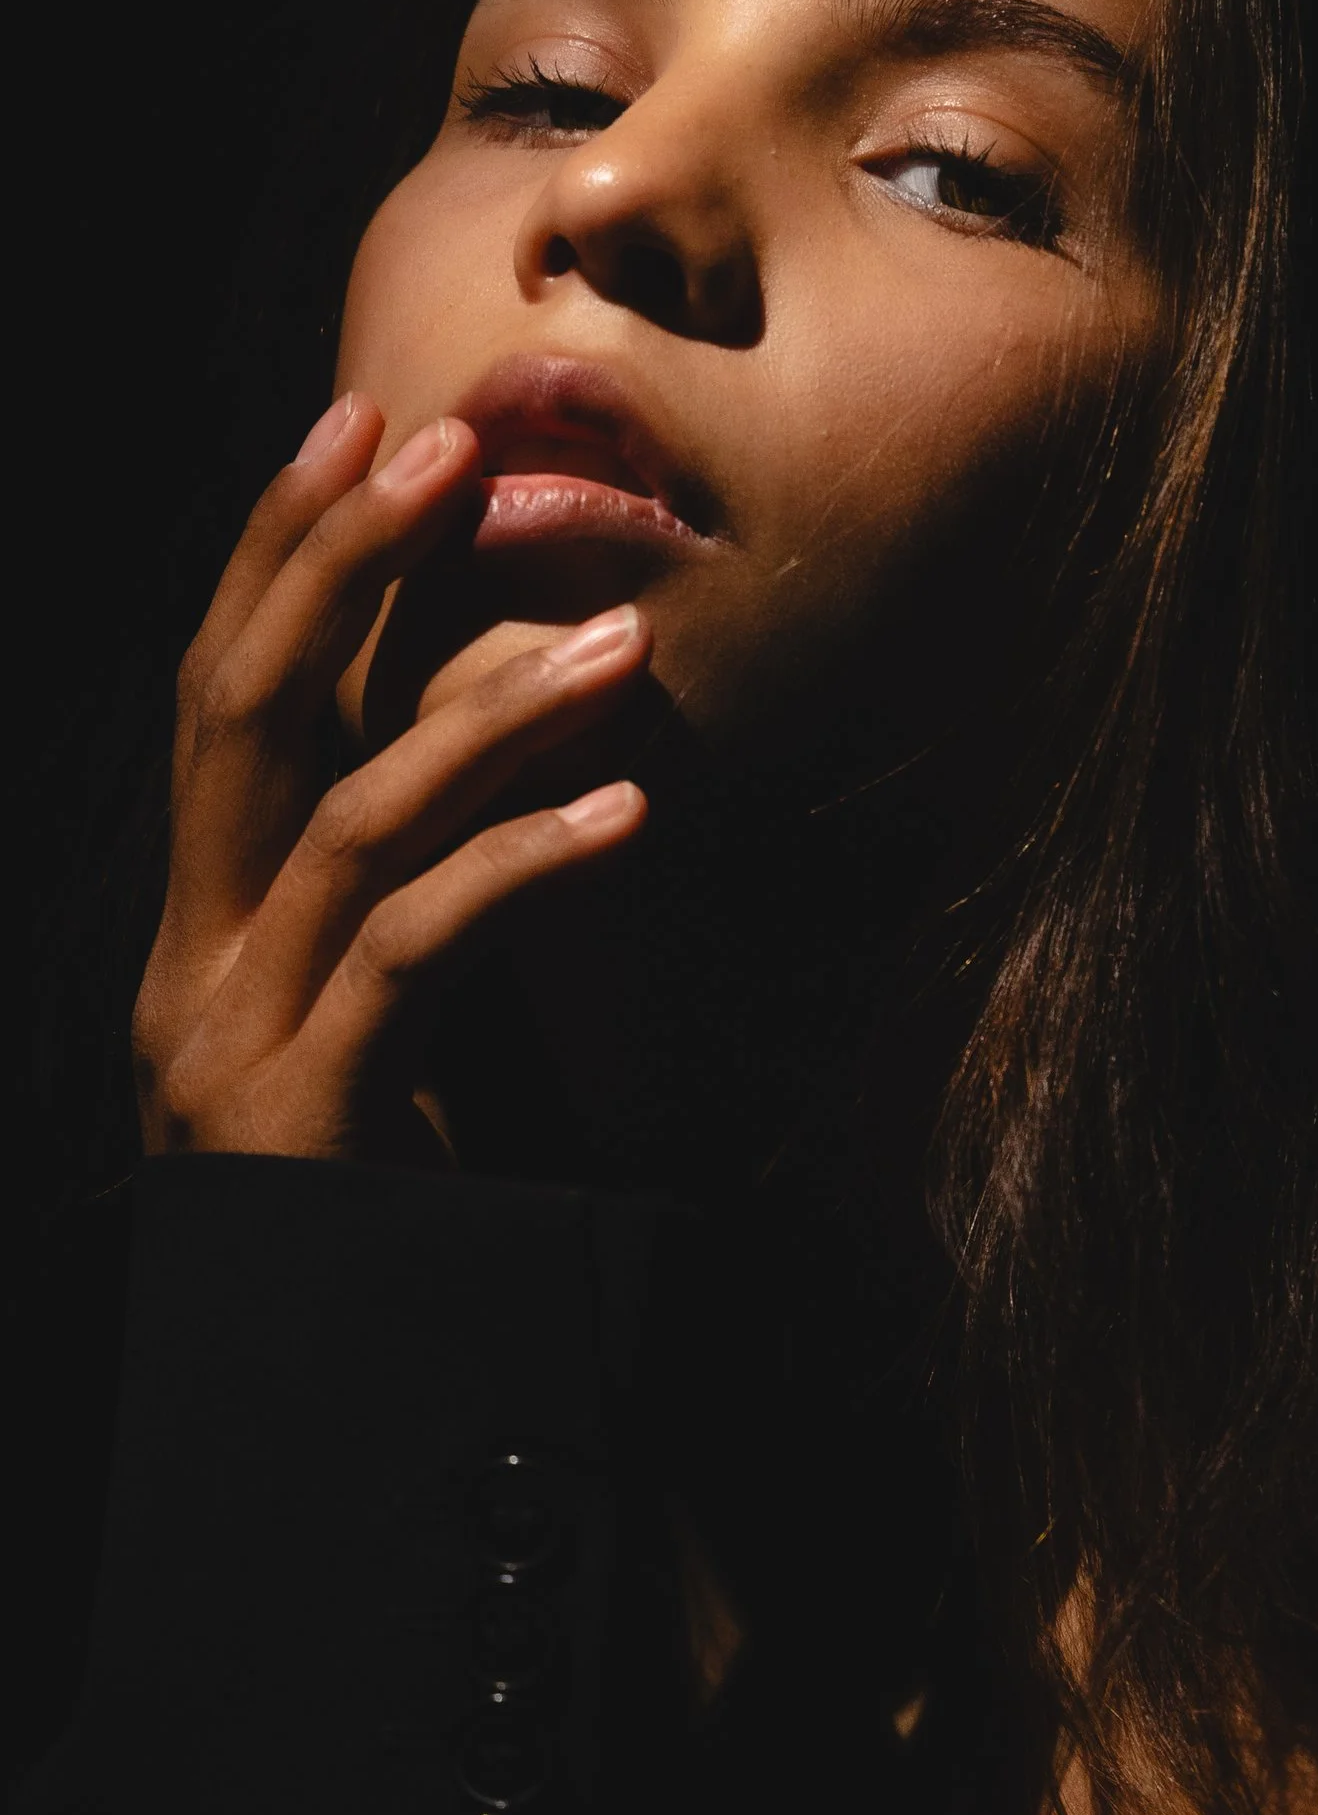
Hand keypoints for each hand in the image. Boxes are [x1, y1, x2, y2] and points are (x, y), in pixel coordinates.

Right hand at [133, 394, 651, 1165]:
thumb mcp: (402, 1007)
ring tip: (621, 643)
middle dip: (329, 562)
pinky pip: (419, 951)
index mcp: (203, 919)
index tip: (362, 423)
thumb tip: (522, 704)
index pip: (224, 696)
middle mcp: (191, 959)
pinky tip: (628, 814)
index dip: (280, 549)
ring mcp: (234, 1038)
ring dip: (483, 714)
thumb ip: (425, 872)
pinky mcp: (311, 1113)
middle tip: (438, 443)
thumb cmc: (393, 1191)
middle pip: (237, 713)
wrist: (333, 1392)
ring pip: (342, 821)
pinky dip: (523, 865)